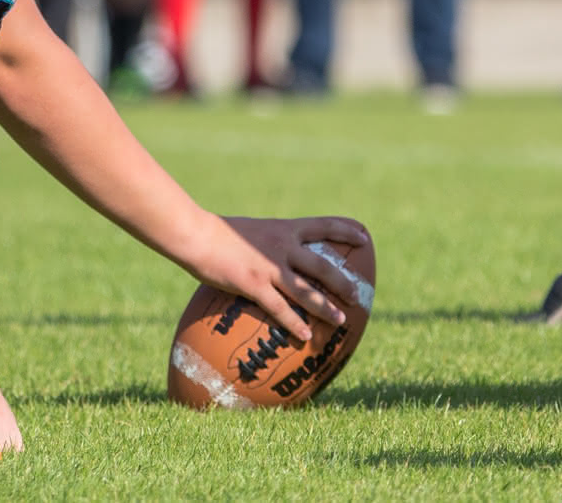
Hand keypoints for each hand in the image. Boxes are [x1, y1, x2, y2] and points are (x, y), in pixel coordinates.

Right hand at [186, 214, 369, 342]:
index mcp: (284, 229)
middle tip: (358, 294)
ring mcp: (269, 267)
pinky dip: (295, 322)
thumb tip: (276, 252)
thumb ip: (268, 240)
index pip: (323, 225)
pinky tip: (306, 336)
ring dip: (326, 306)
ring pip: (307, 289)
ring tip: (342, 320)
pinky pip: (279, 308)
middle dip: (343, 281)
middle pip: (322, 265)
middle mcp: (282, 246)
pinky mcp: (253, 284)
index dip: (346, 231)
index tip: (365, 239)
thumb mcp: (252, 230)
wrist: (197, 233)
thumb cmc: (219, 231)